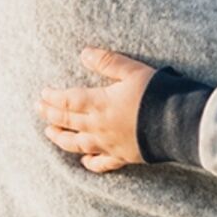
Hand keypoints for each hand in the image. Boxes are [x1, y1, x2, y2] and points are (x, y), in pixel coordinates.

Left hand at [37, 48, 155, 173]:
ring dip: (61, 138)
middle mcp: (99, 126)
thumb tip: (83, 53)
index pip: (68, 101)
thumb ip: (108, 62)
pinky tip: (83, 161)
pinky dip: (90, 162)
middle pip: (68, 122)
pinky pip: (101, 163)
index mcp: (100, 103)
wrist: (178, 124)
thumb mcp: (133, 71)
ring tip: (50, 133)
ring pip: (78, 144)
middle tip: (38, 109)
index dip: (53, 97)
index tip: (42, 94)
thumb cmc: (157, 94)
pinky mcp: (124, 156)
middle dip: (50, 115)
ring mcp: (110, 144)